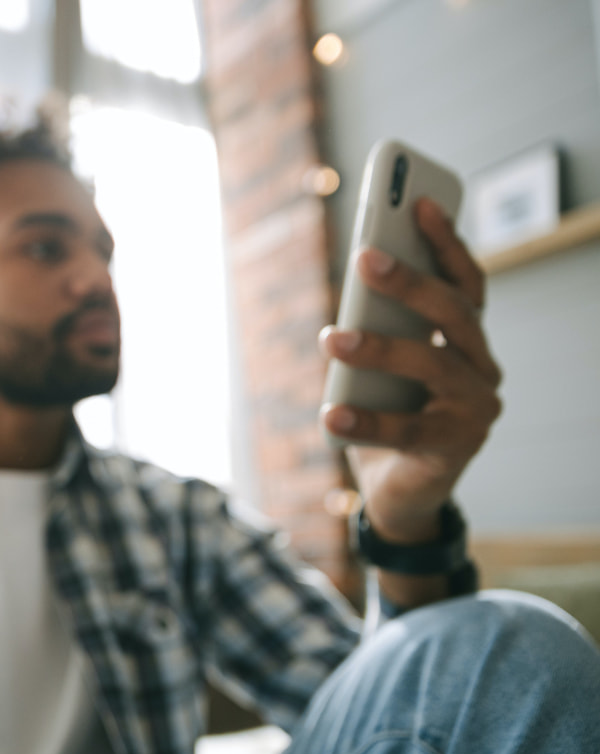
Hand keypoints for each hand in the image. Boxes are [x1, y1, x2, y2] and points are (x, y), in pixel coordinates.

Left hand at [319, 198, 502, 542]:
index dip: (446, 243)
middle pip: (454, 313)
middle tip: (366, 257)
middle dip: (411, 281)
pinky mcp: (454, 451)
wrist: (398, 492)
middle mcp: (481, 369)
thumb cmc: (388, 414)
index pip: (465, 284)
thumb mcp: (380, 365)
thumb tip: (357, 278)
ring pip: (434, 365)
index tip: (420, 203)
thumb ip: (378, 326)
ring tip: (331, 336)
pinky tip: (330, 413)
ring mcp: (475, 411)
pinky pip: (406, 431)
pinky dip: (365, 421)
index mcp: (466, 341)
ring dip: (380, 347)